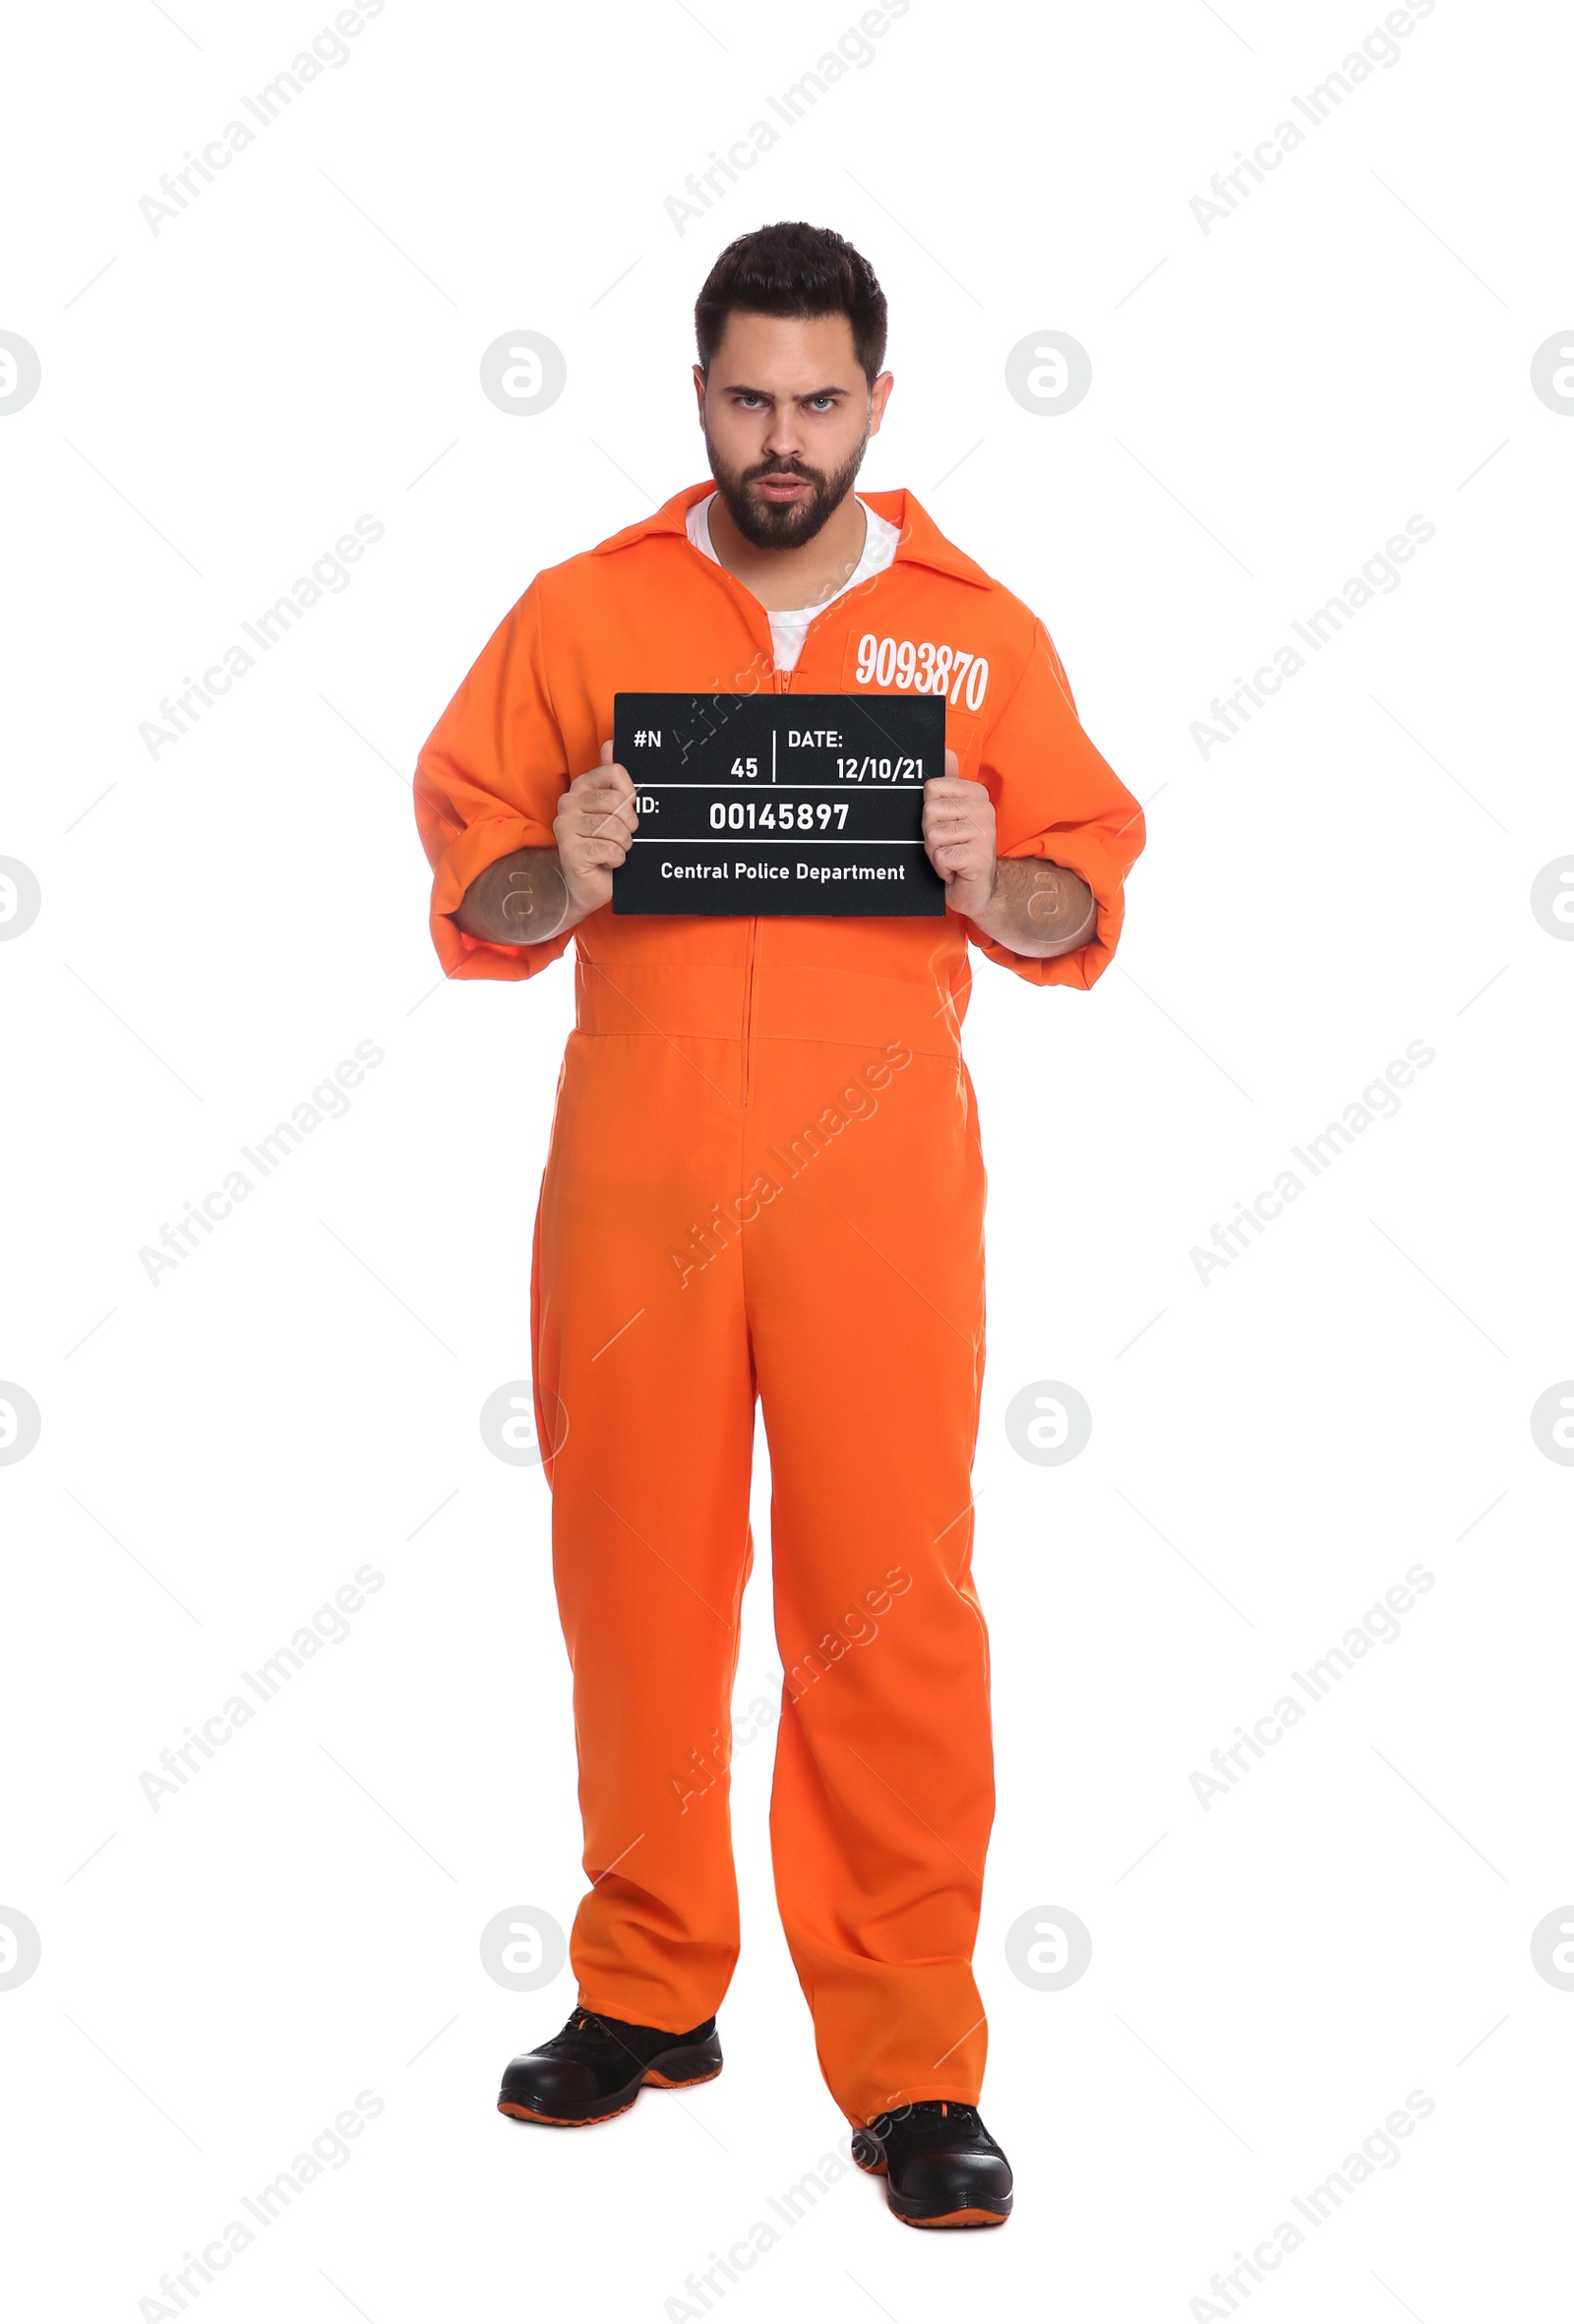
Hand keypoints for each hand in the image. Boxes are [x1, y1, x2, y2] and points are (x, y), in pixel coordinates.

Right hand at [553, 742, 637, 918]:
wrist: (589, 886)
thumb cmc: (604, 846)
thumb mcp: (613, 811)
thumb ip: (611, 779)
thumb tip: (611, 743)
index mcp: (581, 787)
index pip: (614, 772)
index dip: (630, 795)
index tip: (627, 810)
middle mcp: (568, 802)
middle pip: (616, 801)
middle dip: (630, 824)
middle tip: (624, 837)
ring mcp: (565, 826)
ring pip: (614, 827)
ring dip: (624, 845)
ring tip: (614, 850)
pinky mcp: (569, 850)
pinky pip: (609, 849)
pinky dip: (616, 859)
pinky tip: (607, 863)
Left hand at [922, 750, 997, 920]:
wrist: (978, 891)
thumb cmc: (961, 851)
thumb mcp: (952, 815)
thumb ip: (949, 785)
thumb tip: (946, 751)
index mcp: (976, 794)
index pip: (931, 788)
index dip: (929, 813)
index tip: (944, 826)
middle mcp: (984, 809)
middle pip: (928, 812)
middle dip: (929, 835)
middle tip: (947, 845)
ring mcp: (984, 832)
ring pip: (932, 836)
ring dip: (935, 854)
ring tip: (952, 858)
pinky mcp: (979, 856)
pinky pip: (940, 856)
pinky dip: (942, 869)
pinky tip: (956, 870)